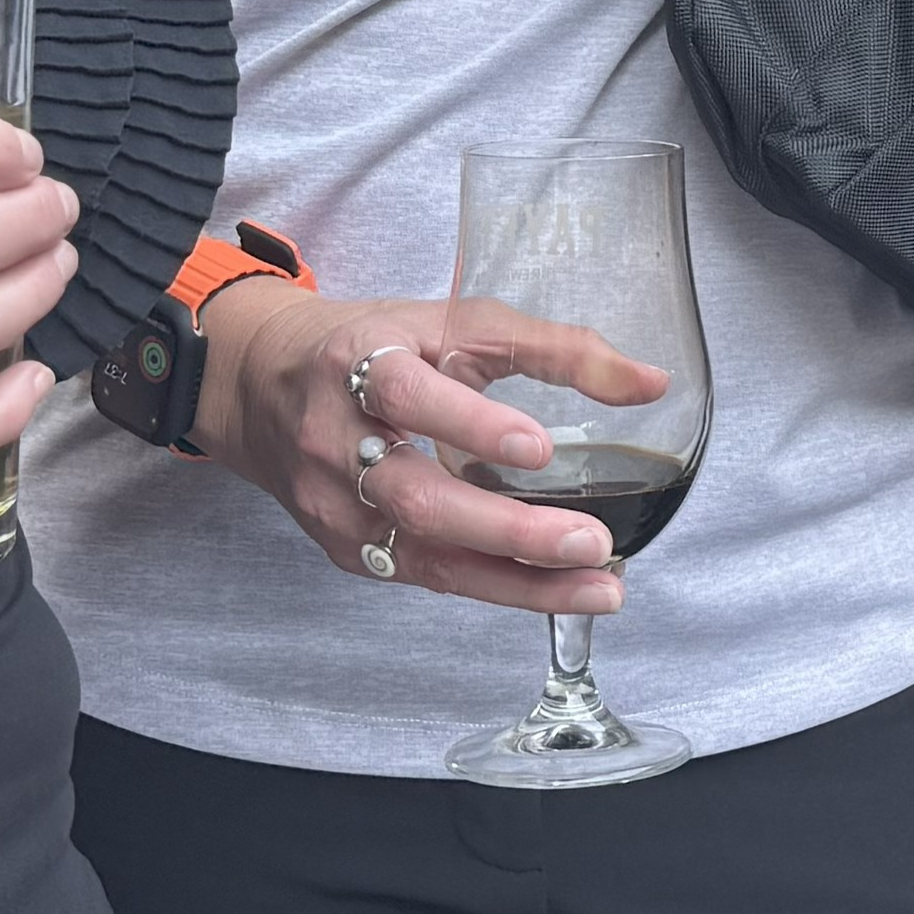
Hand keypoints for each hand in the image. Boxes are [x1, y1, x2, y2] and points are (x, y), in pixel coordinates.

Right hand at [198, 282, 672, 616]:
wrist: (263, 388)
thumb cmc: (370, 348)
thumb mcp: (452, 323)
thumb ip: (551, 348)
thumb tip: (651, 383)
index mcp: (358, 365)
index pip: (408, 395)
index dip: (471, 425)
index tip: (540, 447)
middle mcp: (338, 442)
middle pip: (418, 498)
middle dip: (509, 528)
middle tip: (590, 540)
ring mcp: (337, 507)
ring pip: (425, 555)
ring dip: (517, 579)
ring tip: (598, 587)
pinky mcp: (348, 550)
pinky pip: (427, 576)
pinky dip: (496, 587)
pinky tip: (555, 591)